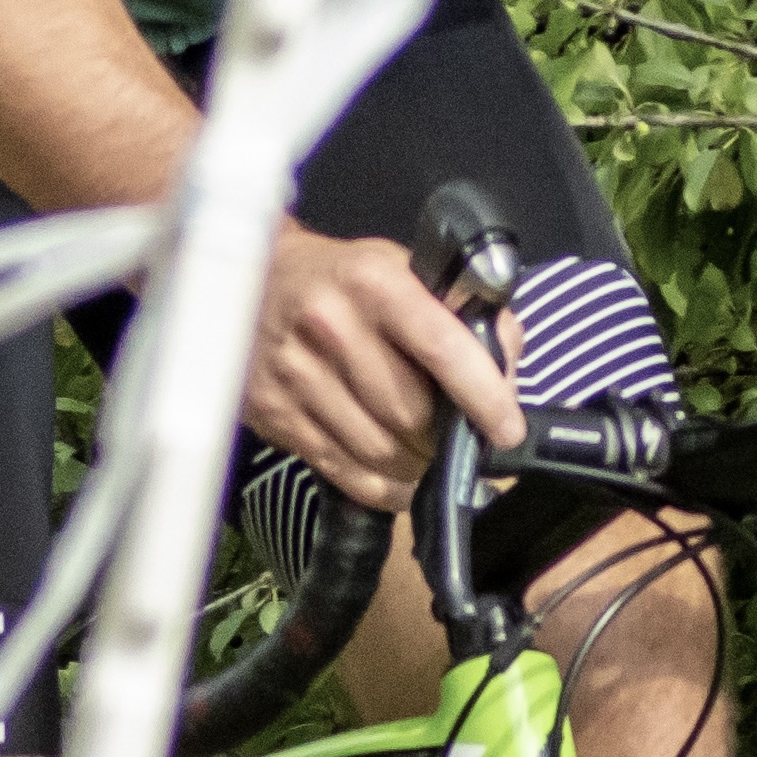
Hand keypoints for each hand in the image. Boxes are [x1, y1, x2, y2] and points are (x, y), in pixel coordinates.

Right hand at [249, 225, 522, 509]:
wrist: (249, 281)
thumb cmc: (342, 280)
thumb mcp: (402, 269)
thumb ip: (462, 313)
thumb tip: (504, 373)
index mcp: (372, 282)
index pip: (441, 347)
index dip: (483, 396)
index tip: (507, 429)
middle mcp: (330, 326)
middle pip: (409, 413)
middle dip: (443, 436)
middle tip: (456, 438)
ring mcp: (297, 374)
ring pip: (379, 451)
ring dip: (416, 466)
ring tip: (427, 456)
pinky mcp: (275, 414)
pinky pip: (344, 472)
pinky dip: (383, 487)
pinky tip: (399, 479)